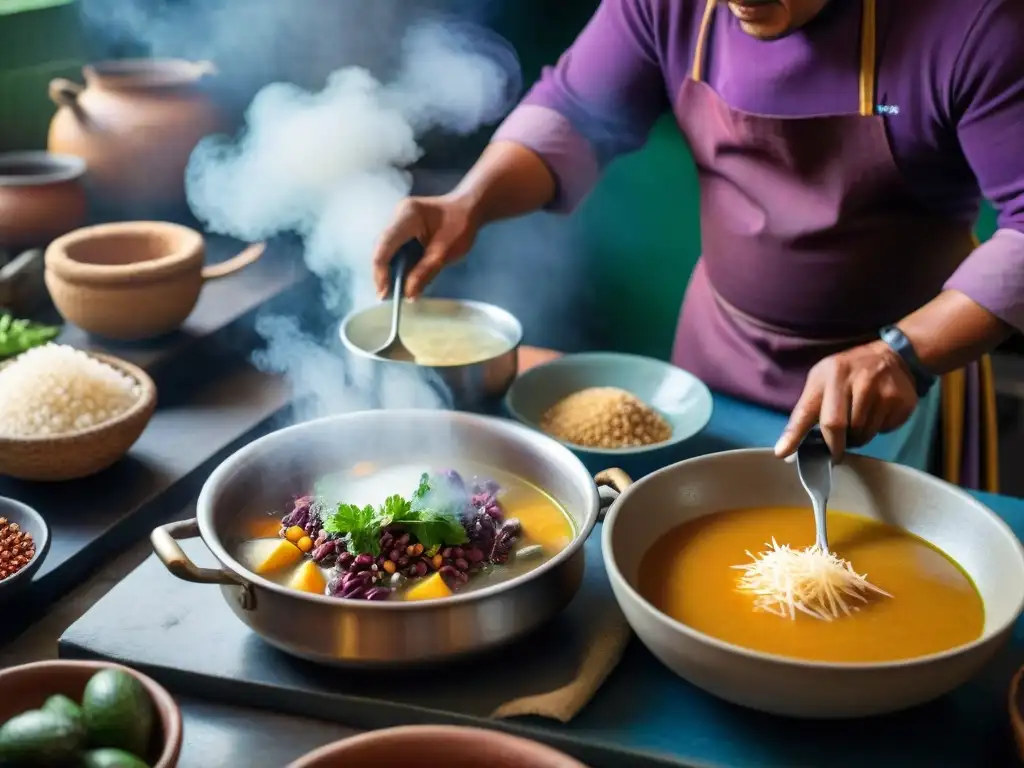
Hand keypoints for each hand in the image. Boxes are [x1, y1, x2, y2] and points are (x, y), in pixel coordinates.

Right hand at [371, 194, 481, 298]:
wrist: (469, 208)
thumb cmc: (460, 227)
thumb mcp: (443, 254)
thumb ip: (423, 274)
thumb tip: (408, 296)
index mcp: (407, 217)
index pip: (384, 246)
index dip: (381, 272)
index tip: (384, 294)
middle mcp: (397, 215)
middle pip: (381, 247)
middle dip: (382, 273)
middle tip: (385, 296)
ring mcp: (398, 219)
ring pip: (385, 248)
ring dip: (387, 269)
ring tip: (391, 291)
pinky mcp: (402, 226)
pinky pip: (393, 246)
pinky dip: (396, 262)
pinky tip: (399, 277)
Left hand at [773, 340, 918, 459]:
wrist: (891, 357)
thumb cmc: (848, 373)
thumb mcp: (823, 380)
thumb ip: (805, 411)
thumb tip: (786, 449)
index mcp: (829, 374)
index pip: (807, 409)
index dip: (794, 434)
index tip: (782, 454)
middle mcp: (854, 380)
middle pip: (836, 426)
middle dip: (833, 446)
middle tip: (835, 452)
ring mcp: (880, 390)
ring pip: (861, 433)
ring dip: (856, 438)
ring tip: (858, 422)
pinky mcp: (899, 402)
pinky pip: (882, 430)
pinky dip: (875, 430)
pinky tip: (876, 414)